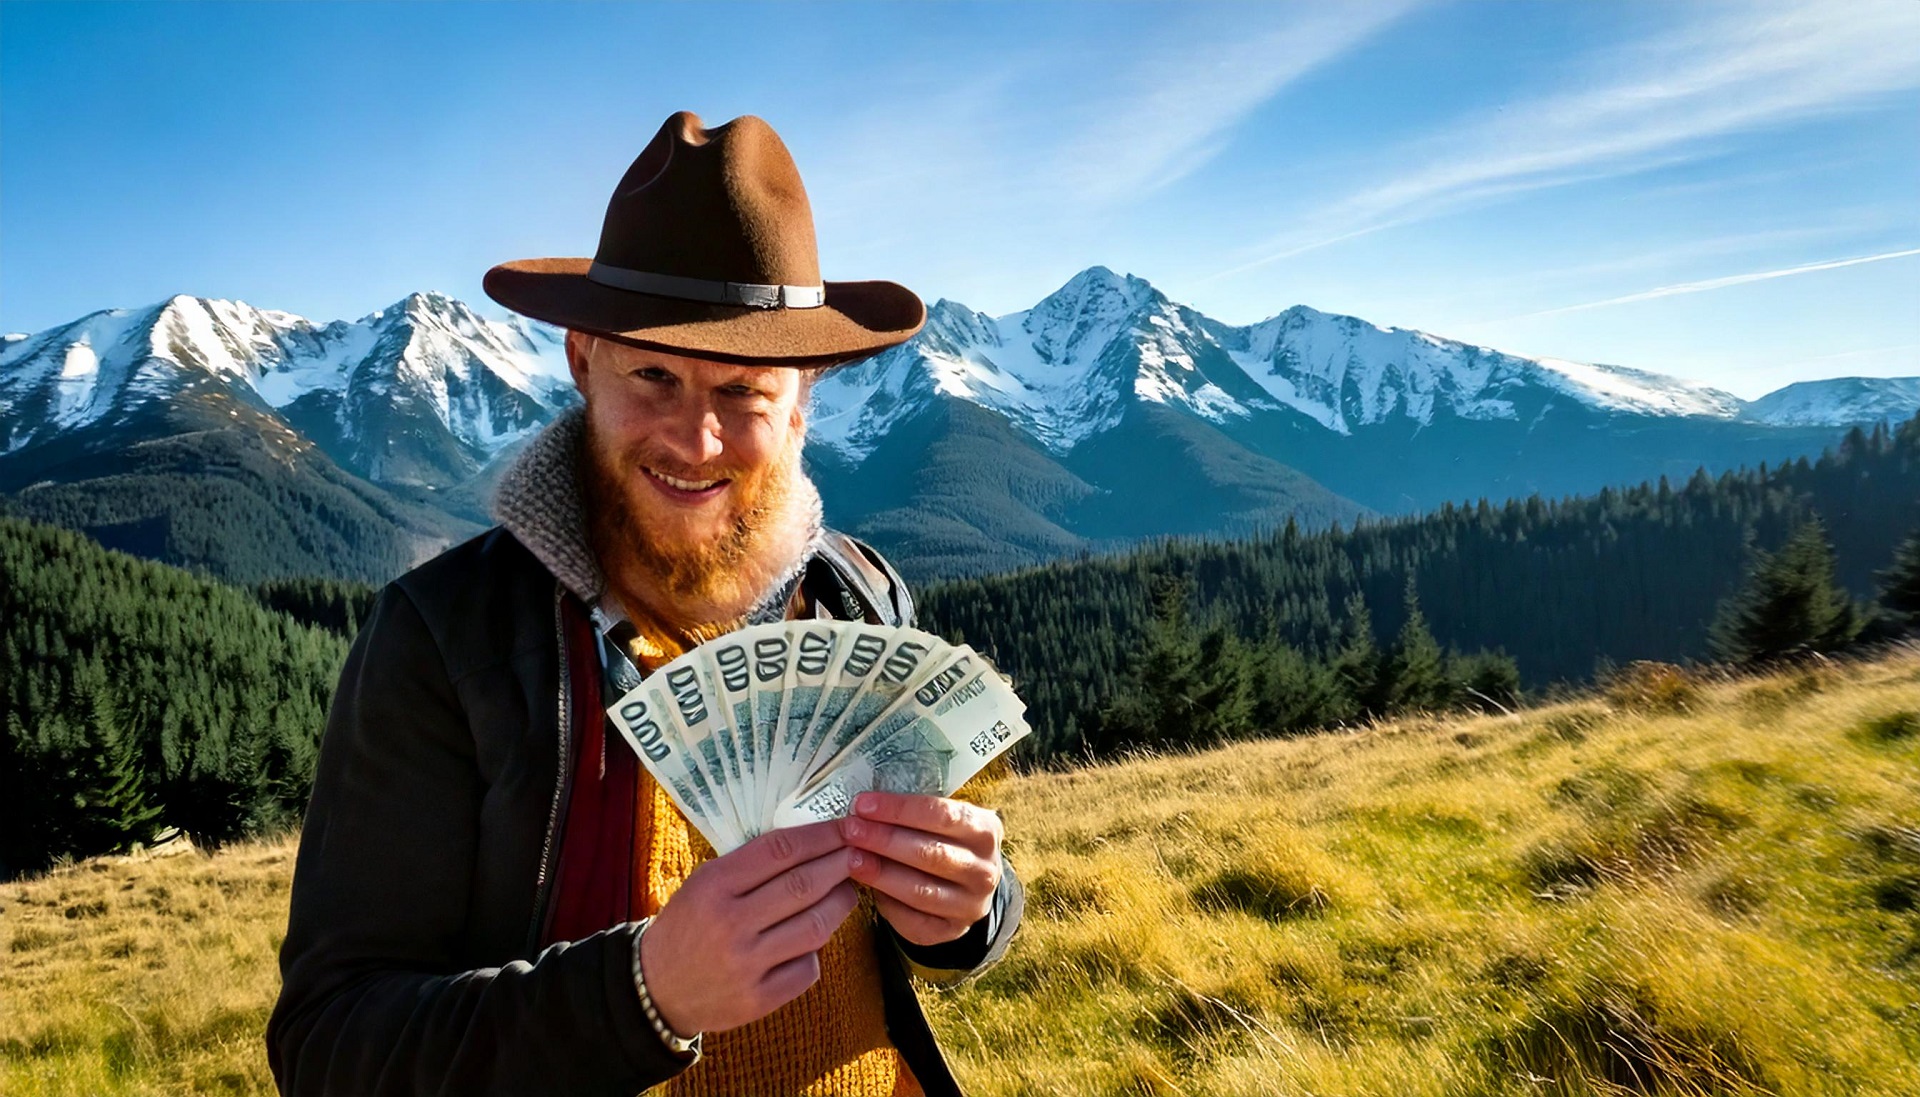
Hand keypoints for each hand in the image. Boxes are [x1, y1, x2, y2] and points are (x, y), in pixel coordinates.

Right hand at [639, 820, 859, 1035]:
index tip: (846, 827)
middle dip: (841, 865)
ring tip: (848, 891)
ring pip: (815, 927)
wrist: (656, 988)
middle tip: (861, 854)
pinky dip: (816, 951)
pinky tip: (815, 939)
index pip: (780, 850)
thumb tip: (814, 841)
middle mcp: (730, 923)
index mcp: (714, 885)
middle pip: (804, 886)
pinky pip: (807, 968)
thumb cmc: (688, 925)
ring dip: (841, 904)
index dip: (821, 836)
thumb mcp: (705, 882)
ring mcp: (746, 964)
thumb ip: (750, 865)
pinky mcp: (758, 999)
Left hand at [839, 791, 1002, 946]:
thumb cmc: (943, 841)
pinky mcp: (951, 930)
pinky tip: (867, 888)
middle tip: (851, 830)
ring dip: (881, 873)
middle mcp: (985, 870)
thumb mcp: (942, 820)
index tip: (863, 805)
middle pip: (930, 853)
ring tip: (852, 859)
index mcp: (985, 830)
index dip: (898, 810)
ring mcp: (971, 904)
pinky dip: (887, 903)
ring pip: (920, 890)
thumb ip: (914, 812)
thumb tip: (865, 806)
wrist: (965, 885)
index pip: (941, 814)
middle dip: (884, 840)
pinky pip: (914, 920)